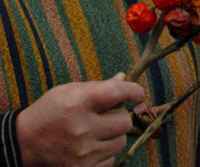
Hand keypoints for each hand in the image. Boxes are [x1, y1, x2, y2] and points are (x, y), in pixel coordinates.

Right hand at [16, 73, 143, 166]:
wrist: (24, 143)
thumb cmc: (49, 111)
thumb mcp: (69, 91)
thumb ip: (98, 86)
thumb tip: (123, 78)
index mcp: (77, 104)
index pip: (115, 94)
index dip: (132, 90)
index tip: (138, 91)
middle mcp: (81, 129)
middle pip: (124, 121)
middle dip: (119, 116)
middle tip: (108, 115)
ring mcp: (82, 153)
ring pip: (120, 141)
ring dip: (113, 135)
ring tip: (96, 131)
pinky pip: (111, 159)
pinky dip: (106, 152)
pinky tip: (92, 146)